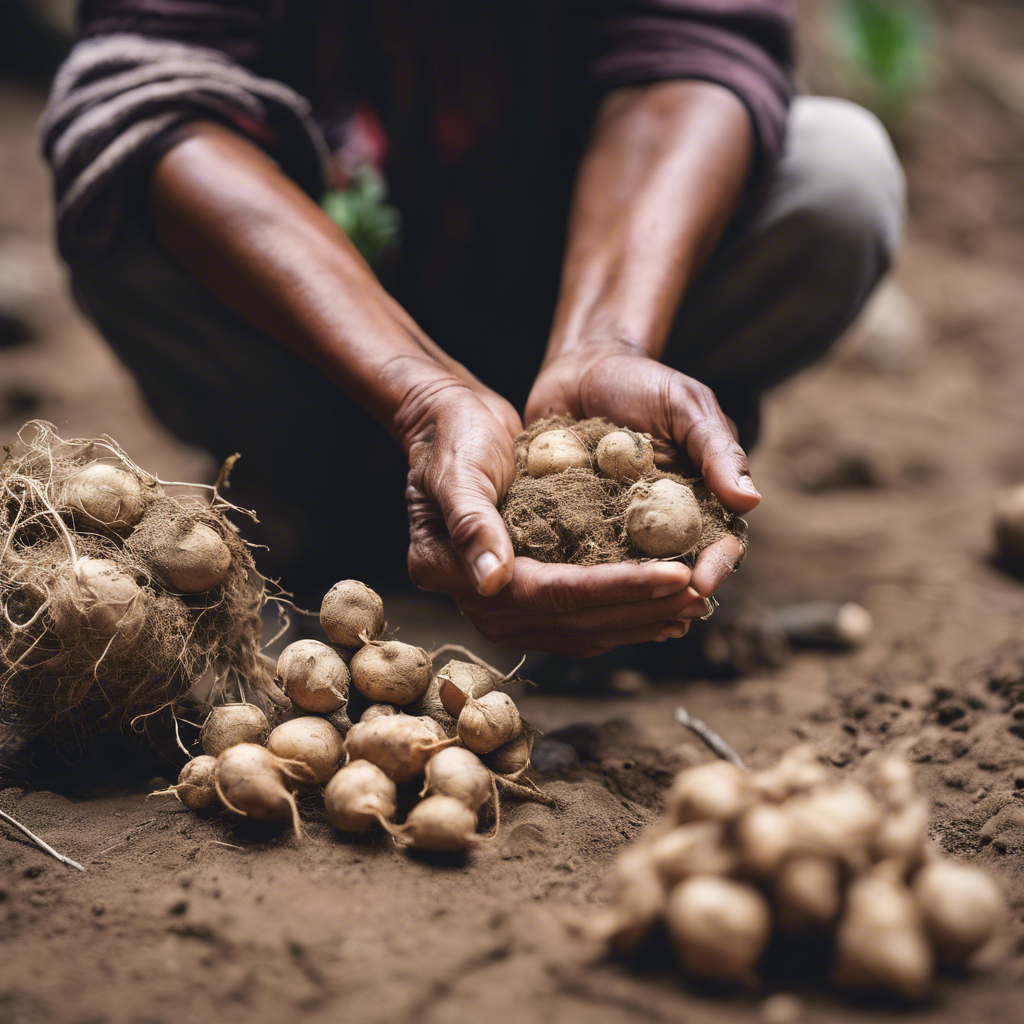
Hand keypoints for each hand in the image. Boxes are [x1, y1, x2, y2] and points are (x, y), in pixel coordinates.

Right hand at [401, 376, 707, 654]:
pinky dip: (623, 615)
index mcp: (449, 572)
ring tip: (694, 606)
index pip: (546, 593)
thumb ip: (471, 524)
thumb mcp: (458, 469)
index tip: (676, 575)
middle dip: (640, 610)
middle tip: (701, 595)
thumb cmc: (453, 437)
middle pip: (569, 620)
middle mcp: (476, 603)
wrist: (448, 425)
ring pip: (580, 629)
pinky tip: (661, 609)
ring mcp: (501, 607)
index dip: (614, 588)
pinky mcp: (526, 598)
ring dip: (640, 619)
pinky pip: (577, 621)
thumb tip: (493, 583)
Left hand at [525, 341, 760, 601]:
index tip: (701, 583)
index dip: (713, 568)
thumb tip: (750, 500)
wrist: (580, 369)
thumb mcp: (685, 407)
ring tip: (608, 610)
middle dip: (666, 596)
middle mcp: (655, 525)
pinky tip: (559, 585)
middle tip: (659, 613)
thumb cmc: (643, 384)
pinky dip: (568, 570)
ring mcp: (610, 527)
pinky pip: (571, 553)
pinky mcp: (568, 523)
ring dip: (617, 594)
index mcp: (695, 502)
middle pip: (668, 572)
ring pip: (619, 573)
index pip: (714, 545)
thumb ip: (716, 449)